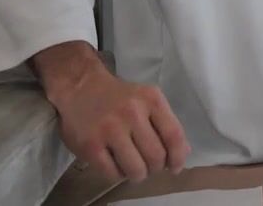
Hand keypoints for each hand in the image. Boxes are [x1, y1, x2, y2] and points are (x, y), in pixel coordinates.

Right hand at [49, 63, 189, 182]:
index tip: (175, 167)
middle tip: (149, 166)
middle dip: (156, 168)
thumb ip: (165, 124)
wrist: (79, 86)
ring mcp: (110, 129)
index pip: (174, 135)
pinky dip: (118, 175)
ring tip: (134, 169)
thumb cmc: (118, 96)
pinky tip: (116, 166)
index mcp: (151, 100)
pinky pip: (112, 174)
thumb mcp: (146, 100)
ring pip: (136, 169)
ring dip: (138, 175)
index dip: (178, 157)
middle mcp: (132, 113)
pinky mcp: (90, 145)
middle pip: (156, 156)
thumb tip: (183, 153)